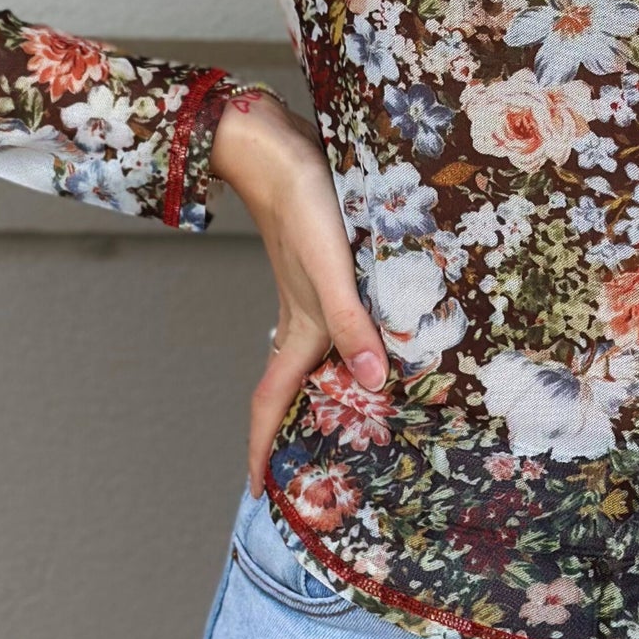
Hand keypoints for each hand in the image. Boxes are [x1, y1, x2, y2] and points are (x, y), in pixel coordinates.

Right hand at [209, 90, 387, 497]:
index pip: (270, 403)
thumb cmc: (302, 207)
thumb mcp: (333, 269)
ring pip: (318, 352)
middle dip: (298, 429)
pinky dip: (353, 337)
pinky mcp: (325, 263)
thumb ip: (353, 324)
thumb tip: (375, 382)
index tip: (257, 490)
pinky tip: (381, 328)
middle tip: (319, 465)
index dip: (262, 449)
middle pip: (295, 386)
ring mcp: (312, 290)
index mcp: (299, 327)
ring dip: (330, 382)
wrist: (277, 148)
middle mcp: (302, 316)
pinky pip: (338, 317)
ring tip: (359, 409)